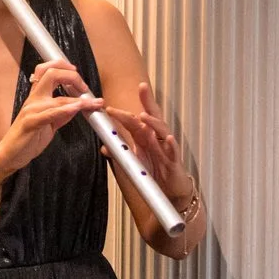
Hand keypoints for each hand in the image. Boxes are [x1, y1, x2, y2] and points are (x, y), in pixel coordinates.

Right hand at [0, 58, 105, 175]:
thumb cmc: (26, 140)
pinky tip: (77, 108)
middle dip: (72, 76)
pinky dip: (66, 109)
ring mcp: (31, 110)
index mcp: (36, 97)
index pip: (47, 71)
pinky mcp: (30, 123)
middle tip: (85, 88)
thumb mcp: (49, 124)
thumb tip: (78, 106)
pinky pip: (50, 114)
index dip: (64, 67)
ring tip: (94, 103)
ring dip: (80, 100)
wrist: (9, 156)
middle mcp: (33, 100)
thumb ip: (62, 114)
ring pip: (57, 98)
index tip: (77, 74)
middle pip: (51, 74)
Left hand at [104, 82, 192, 197]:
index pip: (136, 120)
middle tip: (142, 87)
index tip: (110, 106)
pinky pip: (174, 151)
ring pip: (163, 131)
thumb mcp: (135, 162)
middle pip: (153, 116)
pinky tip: (169, 139)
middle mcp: (157, 139)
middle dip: (148, 101)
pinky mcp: (174, 161)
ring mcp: (167, 148)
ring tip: (145, 116)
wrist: (170, 191)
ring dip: (154, 122)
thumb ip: (121, 153)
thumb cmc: (154, 172)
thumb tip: (104, 147)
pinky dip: (171, 145)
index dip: (125, 112)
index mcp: (147, 137)